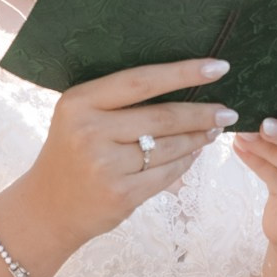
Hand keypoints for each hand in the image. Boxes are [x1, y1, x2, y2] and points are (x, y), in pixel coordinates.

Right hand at [0, 58, 235, 272]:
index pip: (140, 81)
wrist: (47, 209)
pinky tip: (194, 154)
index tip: (219, 67)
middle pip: (161, 117)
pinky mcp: (121, 194)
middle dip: (202, 113)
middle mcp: (89, 131)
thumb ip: (118, 103)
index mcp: (79, 102)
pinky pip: (166, 174)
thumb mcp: (80, 118)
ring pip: (169, 147)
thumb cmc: (71, 155)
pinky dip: (185, 162)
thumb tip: (184, 86)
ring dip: (198, 139)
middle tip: (228, 111)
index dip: (183, 73)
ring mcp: (105, 165)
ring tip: (215, 130)